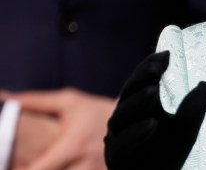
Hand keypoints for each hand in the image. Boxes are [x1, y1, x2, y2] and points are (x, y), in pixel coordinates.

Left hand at [0, 88, 114, 169]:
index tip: (10, 166)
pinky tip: (66, 168)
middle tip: (27, 164)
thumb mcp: (69, 101)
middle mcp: (83, 167)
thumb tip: (5, 98)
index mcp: (71, 148)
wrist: (137, 122)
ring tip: (52, 165)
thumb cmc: (97, 112)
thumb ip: (35, 102)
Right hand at [104, 51, 205, 169]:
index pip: (143, 80)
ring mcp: (119, 135)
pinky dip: (137, 132)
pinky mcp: (117, 156)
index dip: (151, 66)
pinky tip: (152, 124)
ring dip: (138, 101)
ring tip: (152, 90)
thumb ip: (195, 107)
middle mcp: (127, 116)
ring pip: (123, 114)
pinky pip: (123, 142)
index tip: (166, 54)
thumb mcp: (187, 128)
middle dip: (142, 77)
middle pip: (130, 92)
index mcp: (142, 104)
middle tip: (156, 66)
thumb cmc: (169, 152)